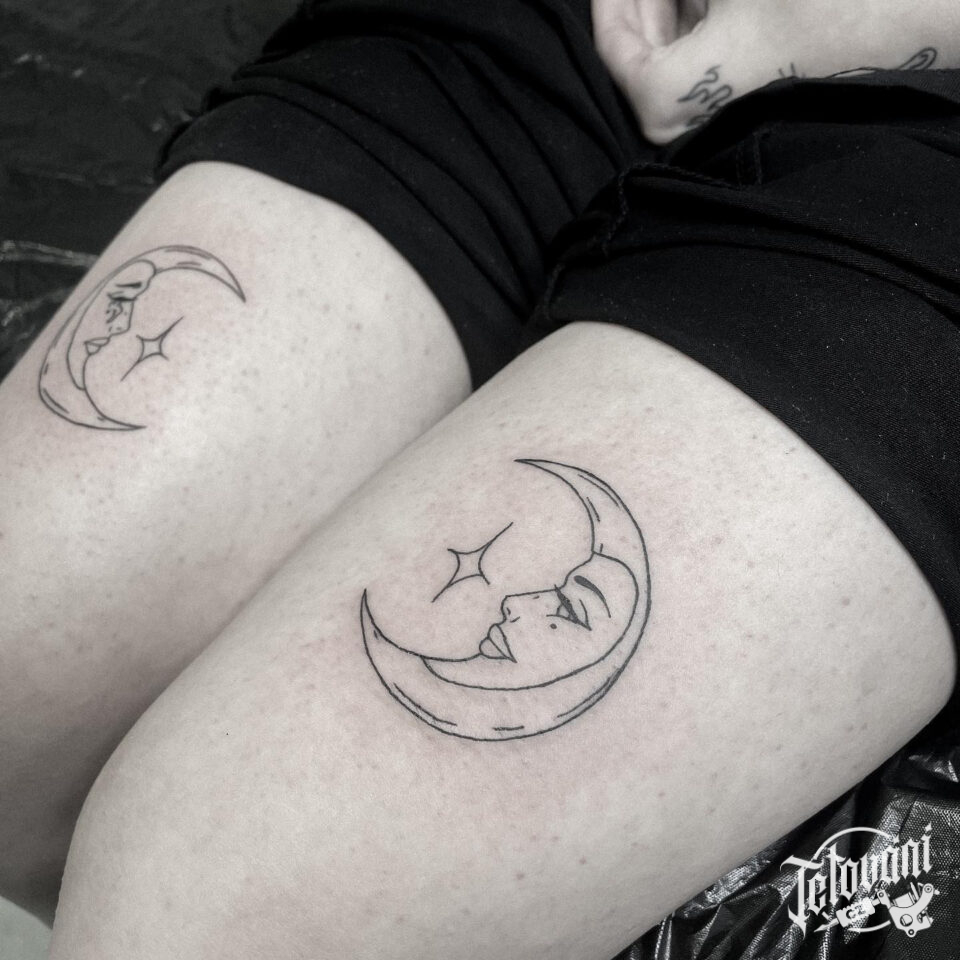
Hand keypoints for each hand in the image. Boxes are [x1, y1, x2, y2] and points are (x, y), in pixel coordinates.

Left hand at [593, 0, 959, 142]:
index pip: (611, 47)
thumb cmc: (806, 2)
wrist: (890, 25)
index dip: (611, 0)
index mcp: (660, 98)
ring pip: (668, 59)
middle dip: (644, 1)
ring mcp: (706, 119)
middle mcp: (676, 123)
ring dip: (669, 10)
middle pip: (639, 53)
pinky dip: (695, 27)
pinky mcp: (733, 108)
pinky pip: (697, 67)